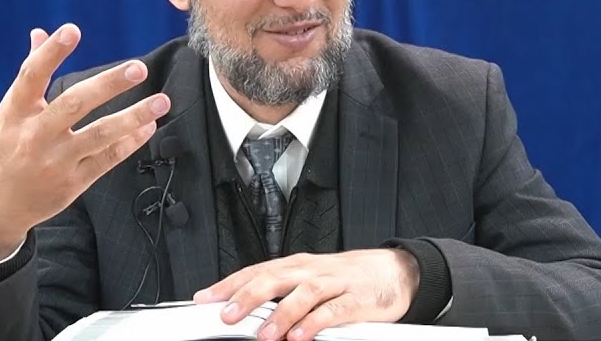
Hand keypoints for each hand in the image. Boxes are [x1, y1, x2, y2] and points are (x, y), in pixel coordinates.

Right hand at [0, 23, 170, 263]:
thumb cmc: (1, 152)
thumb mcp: (8, 114)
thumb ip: (30, 74)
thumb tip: (40, 33)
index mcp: (14, 113)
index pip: (31, 76)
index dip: (51, 52)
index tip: (72, 30)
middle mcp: (35, 135)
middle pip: (74, 104)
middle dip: (109, 85)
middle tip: (139, 68)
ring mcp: (55, 161)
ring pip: (100, 135)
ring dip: (133, 117)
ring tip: (161, 101)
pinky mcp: (72, 183)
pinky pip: (107, 159)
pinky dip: (129, 142)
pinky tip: (148, 127)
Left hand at [192, 250, 420, 340]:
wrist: (394, 271)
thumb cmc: (346, 279)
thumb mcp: (310, 280)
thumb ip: (282, 294)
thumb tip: (244, 310)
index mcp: (297, 266)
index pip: (257, 270)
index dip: (230, 284)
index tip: (206, 298)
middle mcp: (312, 271)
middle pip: (275, 277)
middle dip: (248, 296)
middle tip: (227, 315)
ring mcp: (335, 284)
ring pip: (304, 293)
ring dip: (282, 314)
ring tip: (265, 334)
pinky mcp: (356, 300)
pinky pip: (334, 312)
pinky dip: (316, 323)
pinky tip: (301, 336)